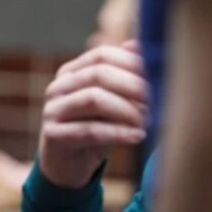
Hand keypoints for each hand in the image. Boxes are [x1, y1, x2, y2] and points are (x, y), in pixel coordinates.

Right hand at [37, 41, 148, 188]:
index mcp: (71, 72)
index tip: (160, 76)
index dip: (133, 63)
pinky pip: (88, 130)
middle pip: (97, 74)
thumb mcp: (114, 102)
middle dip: (133, 85)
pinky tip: (138, 137)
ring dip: (127, 109)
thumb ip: (125, 76)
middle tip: (159, 98)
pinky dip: (118, 133)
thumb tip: (141, 45)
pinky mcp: (52, 135)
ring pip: (93, 99)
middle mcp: (58, 87)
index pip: (102, 55)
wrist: (69, 166)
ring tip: (148, 121)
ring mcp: (52, 110)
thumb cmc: (97, 129)